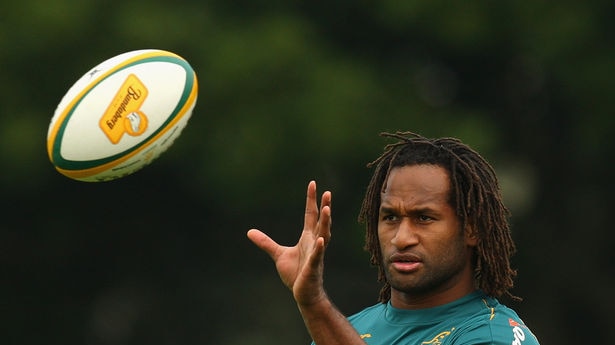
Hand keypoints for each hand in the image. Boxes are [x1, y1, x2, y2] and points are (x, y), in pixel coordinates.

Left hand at [247, 181, 331, 305]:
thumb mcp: (278, 254)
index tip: (313, 184)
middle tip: (327, 192)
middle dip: (324, 207)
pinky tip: (321, 240)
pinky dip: (320, 248)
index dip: (312, 200)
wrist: (303, 293)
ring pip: (323, 235)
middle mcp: (315, 242)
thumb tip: (249, 231)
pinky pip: (318, 256)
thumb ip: (266, 242)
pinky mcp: (313, 267)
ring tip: (327, 209)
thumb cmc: (296, 273)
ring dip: (326, 223)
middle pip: (320, 222)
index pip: (310, 215)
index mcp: (307, 237)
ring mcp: (316, 254)